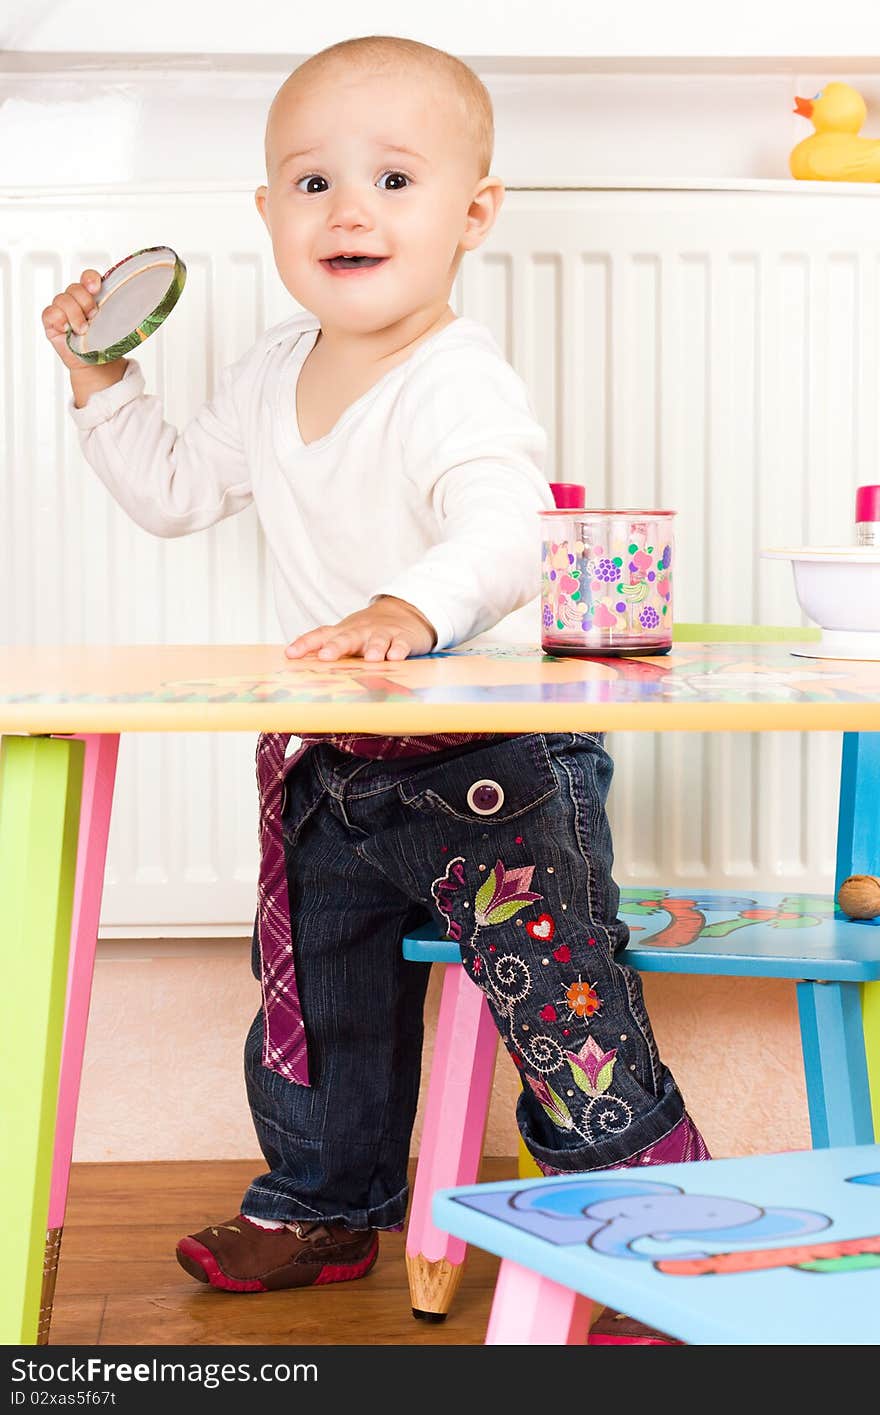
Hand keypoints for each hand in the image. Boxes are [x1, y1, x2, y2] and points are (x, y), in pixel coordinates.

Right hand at [42, 268, 127, 404]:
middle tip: (94, 316)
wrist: (97, 364)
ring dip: (75, 314)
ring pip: (62, 298)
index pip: (87, 277)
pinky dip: (60, 320)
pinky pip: (50, 313)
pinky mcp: (51, 322)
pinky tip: (69, 330)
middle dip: (85, 301)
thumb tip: (146, 301)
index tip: (96, 288)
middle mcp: (75, 300)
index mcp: (91, 296)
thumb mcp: (117, 323)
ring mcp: (62, 310)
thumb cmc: (106, 342)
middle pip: (74, 287)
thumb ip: (123, 309)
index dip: (90, 278)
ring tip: (84, 329)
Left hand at [285, 596, 436, 661]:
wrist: (404, 612)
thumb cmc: (367, 630)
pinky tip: (395, 657)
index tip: (291, 654)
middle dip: (336, 647)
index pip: (320, 635)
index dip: (305, 644)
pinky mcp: (403, 638)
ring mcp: (382, 634)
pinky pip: (401, 644)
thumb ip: (323, 644)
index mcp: (343, 632)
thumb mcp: (345, 634)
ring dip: (373, 649)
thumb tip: (291, 655)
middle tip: (326, 656)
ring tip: (370, 659)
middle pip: (347, 638)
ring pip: (377, 641)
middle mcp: (361, 632)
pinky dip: (398, 650)